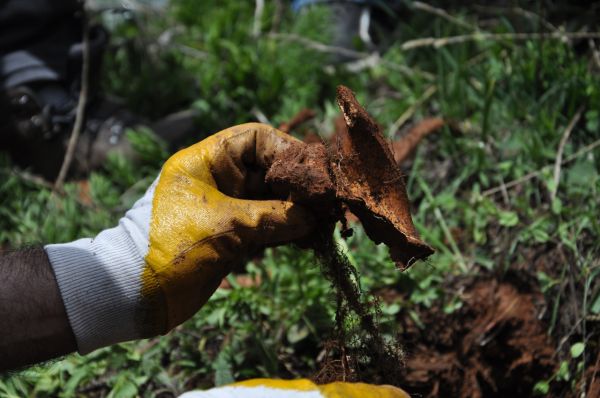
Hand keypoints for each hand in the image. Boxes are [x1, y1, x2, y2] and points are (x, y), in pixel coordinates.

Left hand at [46, 123, 314, 352]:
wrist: (132, 294)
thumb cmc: (168, 248)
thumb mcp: (224, 227)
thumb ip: (272, 217)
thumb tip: (314, 217)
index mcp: (207, 161)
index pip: (256, 140)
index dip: (288, 151)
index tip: (314, 174)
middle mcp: (220, 180)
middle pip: (270, 171)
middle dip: (300, 186)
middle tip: (330, 203)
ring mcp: (228, 209)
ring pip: (274, 201)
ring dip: (300, 212)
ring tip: (327, 225)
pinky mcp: (233, 237)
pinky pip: (269, 227)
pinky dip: (290, 233)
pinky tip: (312, 241)